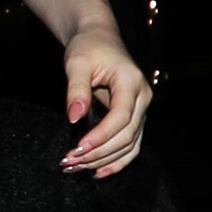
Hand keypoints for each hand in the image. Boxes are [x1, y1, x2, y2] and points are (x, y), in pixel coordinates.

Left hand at [59, 25, 151, 175]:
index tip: (77, 148)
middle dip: (98, 152)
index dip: (101, 136)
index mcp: (131, 82)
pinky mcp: (134, 118)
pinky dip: (116, 161)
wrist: (99, 39)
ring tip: (76, 168)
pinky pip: (131, 146)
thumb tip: (74, 117)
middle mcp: (142, 98)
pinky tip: (98, 172)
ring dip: (103, 160)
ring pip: (129, 145)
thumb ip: (76, 89)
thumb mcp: (76, 63)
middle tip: (69, 161)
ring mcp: (141, 110)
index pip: (120, 117)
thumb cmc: (88, 47)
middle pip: (126, 135)